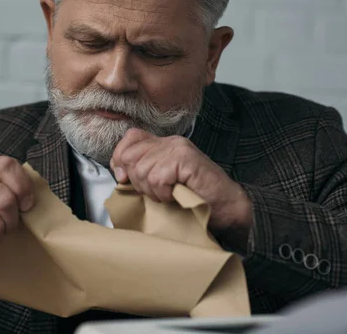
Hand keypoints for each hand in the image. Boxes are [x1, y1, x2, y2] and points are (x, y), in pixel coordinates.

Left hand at [110, 128, 251, 245]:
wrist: (227, 208)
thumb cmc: (194, 200)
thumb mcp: (160, 185)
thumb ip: (141, 174)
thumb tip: (118, 174)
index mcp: (163, 144)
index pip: (129, 139)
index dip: (120, 159)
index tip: (126, 179)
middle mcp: (170, 141)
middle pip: (130, 156)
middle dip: (137, 181)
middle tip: (156, 192)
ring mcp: (178, 148)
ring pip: (141, 170)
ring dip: (152, 191)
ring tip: (169, 195)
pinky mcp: (185, 159)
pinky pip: (157, 178)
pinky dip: (163, 193)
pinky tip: (176, 195)